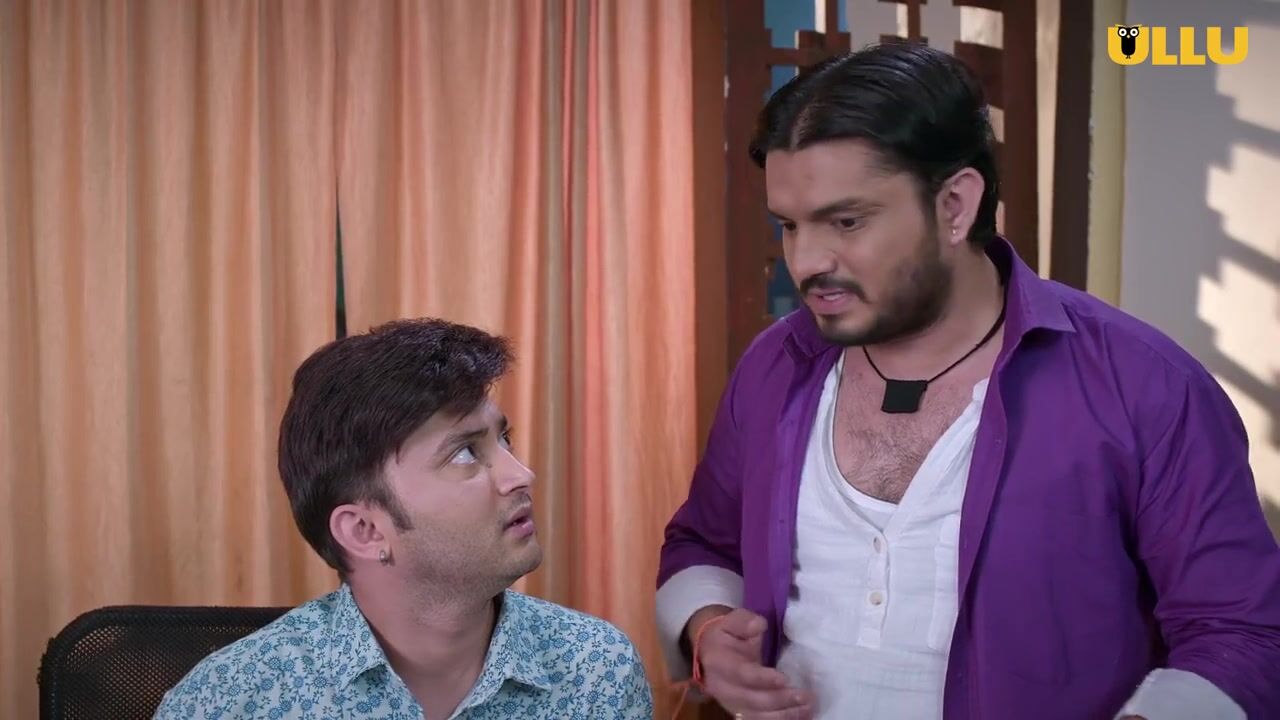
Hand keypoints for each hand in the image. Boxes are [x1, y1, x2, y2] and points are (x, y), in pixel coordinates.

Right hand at [688, 607, 814, 718]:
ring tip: (808, 707)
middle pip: (751, 700)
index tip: (784, 679)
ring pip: (757, 715)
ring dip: (784, 714)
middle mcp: (721, 688)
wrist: (709, 652)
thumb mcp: (731, 621)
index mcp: (718, 663)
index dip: (762, 679)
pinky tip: (801, 715)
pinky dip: (781, 719)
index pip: (741, 674)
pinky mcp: (740, 711)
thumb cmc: (725, 635)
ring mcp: (730, 703)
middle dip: (780, 700)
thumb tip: (758, 625)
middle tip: (805, 696)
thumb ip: (744, 621)